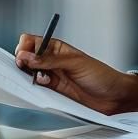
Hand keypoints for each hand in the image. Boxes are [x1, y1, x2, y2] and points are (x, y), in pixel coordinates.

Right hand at [14, 35, 137, 114]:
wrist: (114, 97)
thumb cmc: (100, 75)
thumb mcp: (75, 63)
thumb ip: (49, 61)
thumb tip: (26, 56)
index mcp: (57, 48)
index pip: (31, 41)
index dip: (24, 48)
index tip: (24, 57)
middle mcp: (52, 61)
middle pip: (26, 57)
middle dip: (23, 63)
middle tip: (30, 70)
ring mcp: (52, 76)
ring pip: (29, 73)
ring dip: (29, 76)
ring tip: (42, 80)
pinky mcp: (54, 91)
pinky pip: (37, 88)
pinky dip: (35, 88)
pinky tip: (44, 88)